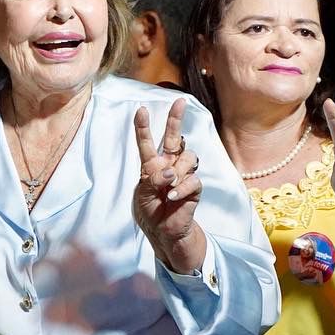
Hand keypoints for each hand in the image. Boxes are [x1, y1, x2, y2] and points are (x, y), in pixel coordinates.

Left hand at [132, 98, 204, 272]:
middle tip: (179, 102)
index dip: (144, 127)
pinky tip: (173, 198)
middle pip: (175, 137)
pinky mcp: (194, 188)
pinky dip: (182, 188)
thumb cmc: (151, 211)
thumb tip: (170, 171)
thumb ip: (152, 180)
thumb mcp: (143, 195)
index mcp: (152, 165)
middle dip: (176, 119)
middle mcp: (169, 165)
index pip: (148, 143)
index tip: (140, 110)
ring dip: (177, 171)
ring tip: (169, 187)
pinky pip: (192, 180)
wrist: (164, 232)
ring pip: (188, 157)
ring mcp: (183, 175)